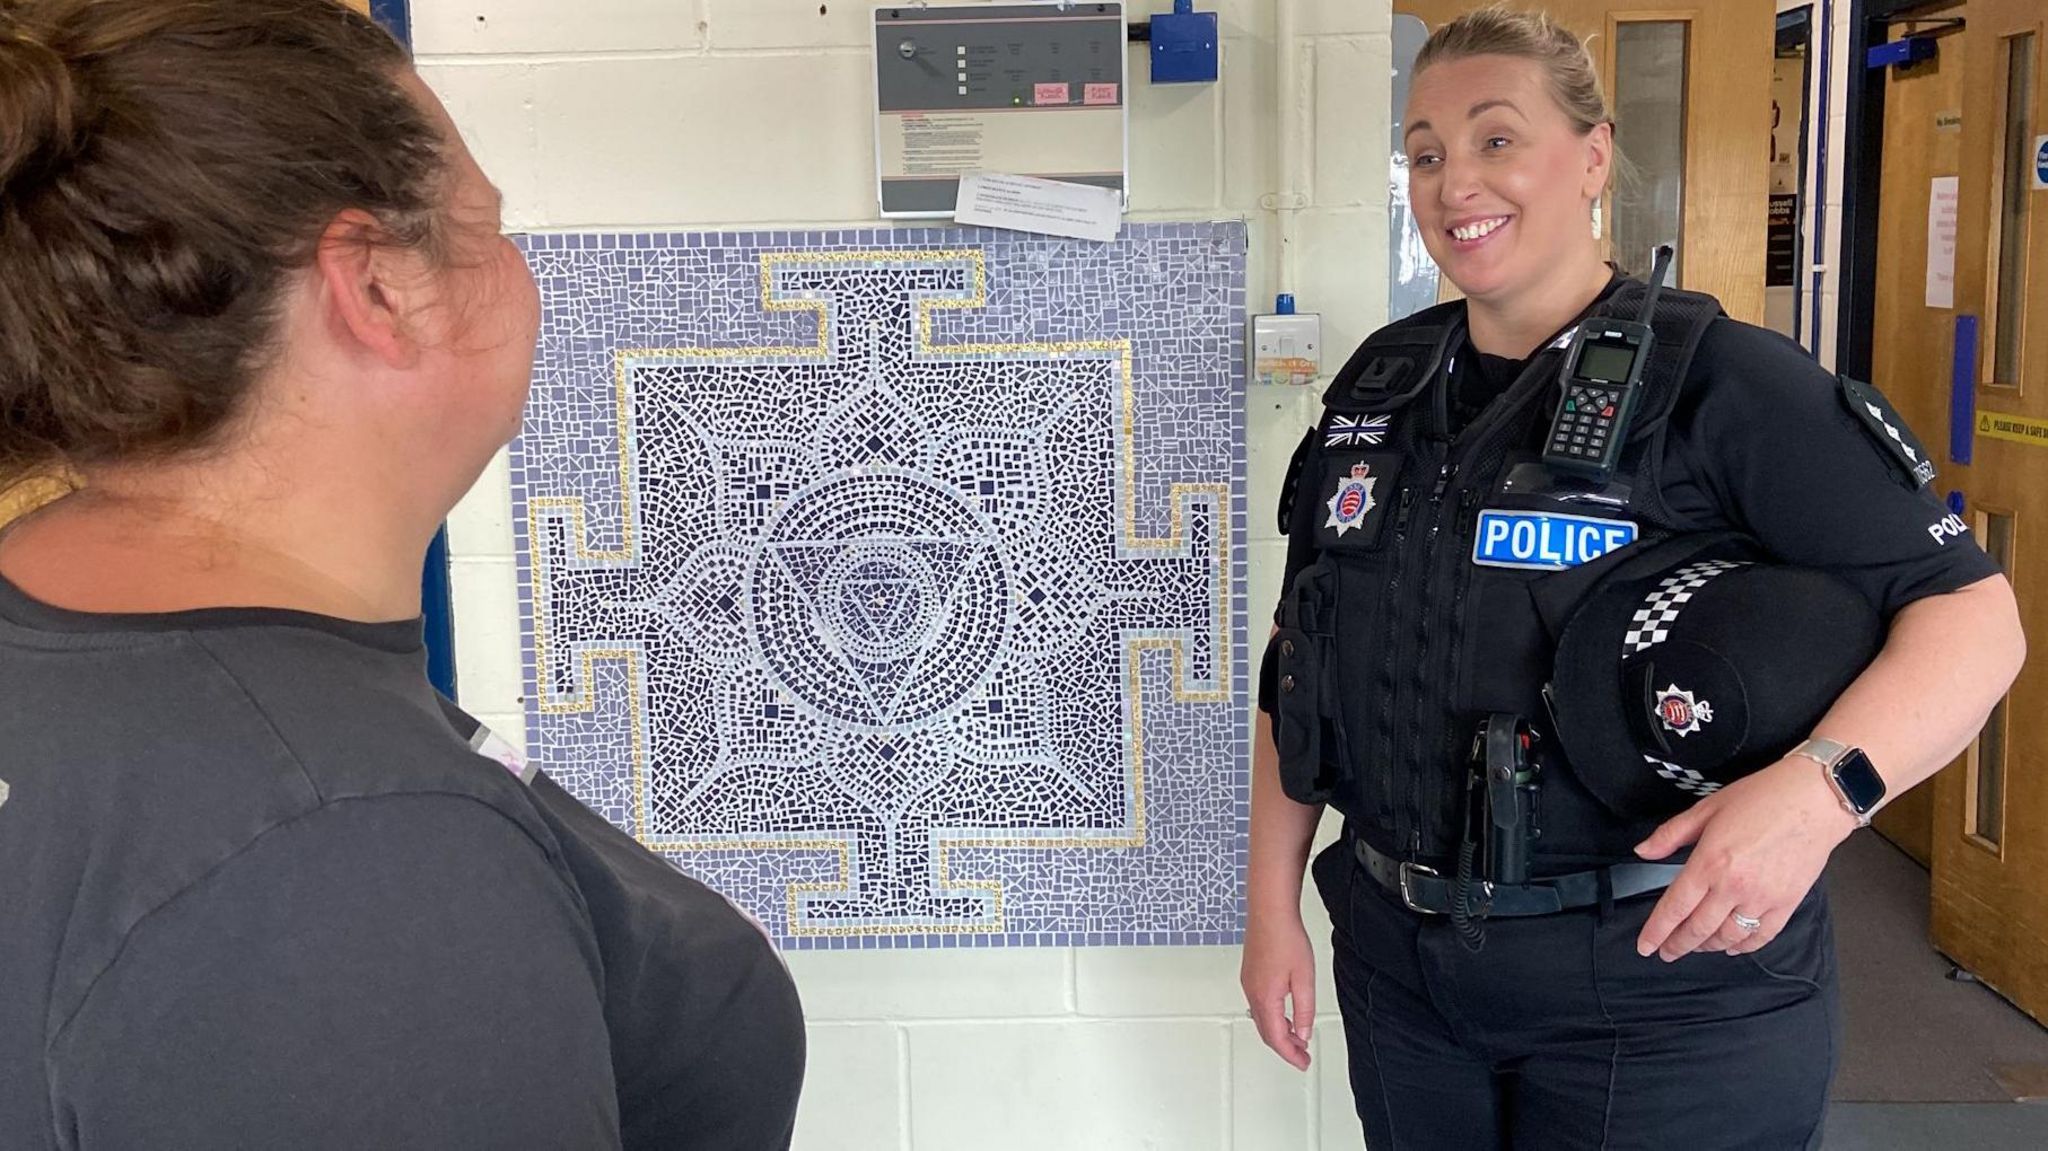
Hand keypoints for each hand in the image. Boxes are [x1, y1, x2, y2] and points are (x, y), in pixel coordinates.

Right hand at [1241, 903, 1315, 1069]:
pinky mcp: (1250, 975)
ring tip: (1297, 1038)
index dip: (1291, 1055)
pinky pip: (1259, 1005)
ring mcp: (1249, 983)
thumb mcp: (1304, 979)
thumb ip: (1304, 1010)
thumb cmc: (1285, 938)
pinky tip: (1284, 1015)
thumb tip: (1303, 1033)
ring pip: (1261, 1019)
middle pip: (1266, 1032)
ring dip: (1278, 1032)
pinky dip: (1272, 1018)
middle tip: (1301, 1056)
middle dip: (1284, 1047)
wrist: (1270, 911)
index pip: (1276, 1038)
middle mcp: (1253, 993)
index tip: (1303, 1063)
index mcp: (1266, 998)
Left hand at [1632, 755, 1859, 960]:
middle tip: (1666, 952)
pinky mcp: (1787, 904)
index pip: (1674, 907)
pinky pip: (1762, 936)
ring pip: (1728, 937)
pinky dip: (1744, 946)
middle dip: (1678, 945)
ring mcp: (1763, 898)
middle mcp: (1734, 886)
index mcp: (1710, 862)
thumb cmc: (1763, 798)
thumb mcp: (1707, 809)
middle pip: (1698, 929)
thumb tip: (1644, 851)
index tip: (1646, 945)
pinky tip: (1733, 946)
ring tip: (1696, 946)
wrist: (1814, 800)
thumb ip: (1671, 834)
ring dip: (1708, 947)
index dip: (1656, 931)